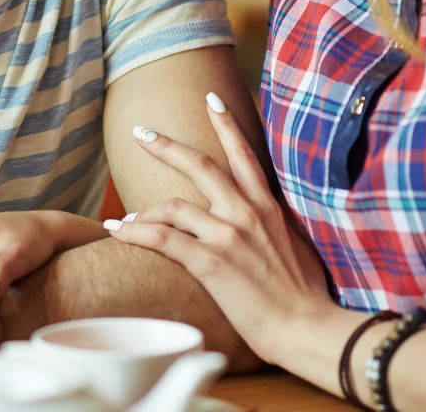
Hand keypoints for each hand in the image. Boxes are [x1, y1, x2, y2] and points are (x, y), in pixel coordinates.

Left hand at [104, 92, 334, 364]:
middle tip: (140, 132)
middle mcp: (247, 212)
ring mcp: (228, 235)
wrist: (308, 327)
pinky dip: (135, 233)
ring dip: (141, 211)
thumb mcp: (296, 246)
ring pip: (172, 206)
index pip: (245, 154)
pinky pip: (162, 239)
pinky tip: (117, 232)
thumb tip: (265, 223)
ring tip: (121, 218)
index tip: (210, 98)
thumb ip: (275, 227)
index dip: (226, 124)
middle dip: (166, 145)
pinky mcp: (211, 262)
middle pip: (200, 164)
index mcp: (269, 207)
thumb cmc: (305, 296)